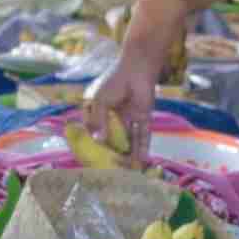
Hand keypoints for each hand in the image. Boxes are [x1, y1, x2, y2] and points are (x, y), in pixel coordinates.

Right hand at [85, 51, 160, 168]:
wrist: (137, 69)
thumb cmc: (114, 81)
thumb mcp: (100, 101)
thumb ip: (99, 122)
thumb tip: (100, 141)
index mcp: (99, 106)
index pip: (95, 127)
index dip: (95, 140)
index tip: (95, 155)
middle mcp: (114, 113)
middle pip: (113, 135)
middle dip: (114, 150)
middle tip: (114, 165)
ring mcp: (129, 116)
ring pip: (129, 138)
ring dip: (130, 152)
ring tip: (129, 168)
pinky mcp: (143, 117)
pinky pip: (143, 135)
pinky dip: (143, 147)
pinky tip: (142, 160)